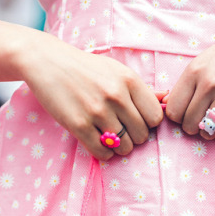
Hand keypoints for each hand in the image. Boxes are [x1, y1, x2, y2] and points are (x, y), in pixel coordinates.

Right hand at [18, 32, 163, 159]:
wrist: (47, 62)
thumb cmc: (87, 69)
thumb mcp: (117, 71)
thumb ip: (142, 89)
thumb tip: (167, 101)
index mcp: (129, 80)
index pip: (155, 118)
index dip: (148, 124)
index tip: (136, 120)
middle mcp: (116, 96)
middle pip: (142, 136)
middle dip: (133, 137)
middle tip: (120, 129)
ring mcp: (97, 112)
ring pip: (125, 147)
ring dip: (119, 147)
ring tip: (108, 135)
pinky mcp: (78, 125)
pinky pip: (103, 153)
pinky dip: (103, 152)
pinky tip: (97, 141)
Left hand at [164, 7, 214, 141]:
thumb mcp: (206, 60)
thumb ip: (189, 82)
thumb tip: (169, 105)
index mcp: (194, 71)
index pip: (173, 111)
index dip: (181, 117)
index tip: (191, 113)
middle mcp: (209, 82)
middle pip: (188, 125)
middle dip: (196, 127)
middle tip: (206, 120)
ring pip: (208, 132)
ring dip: (213, 133)